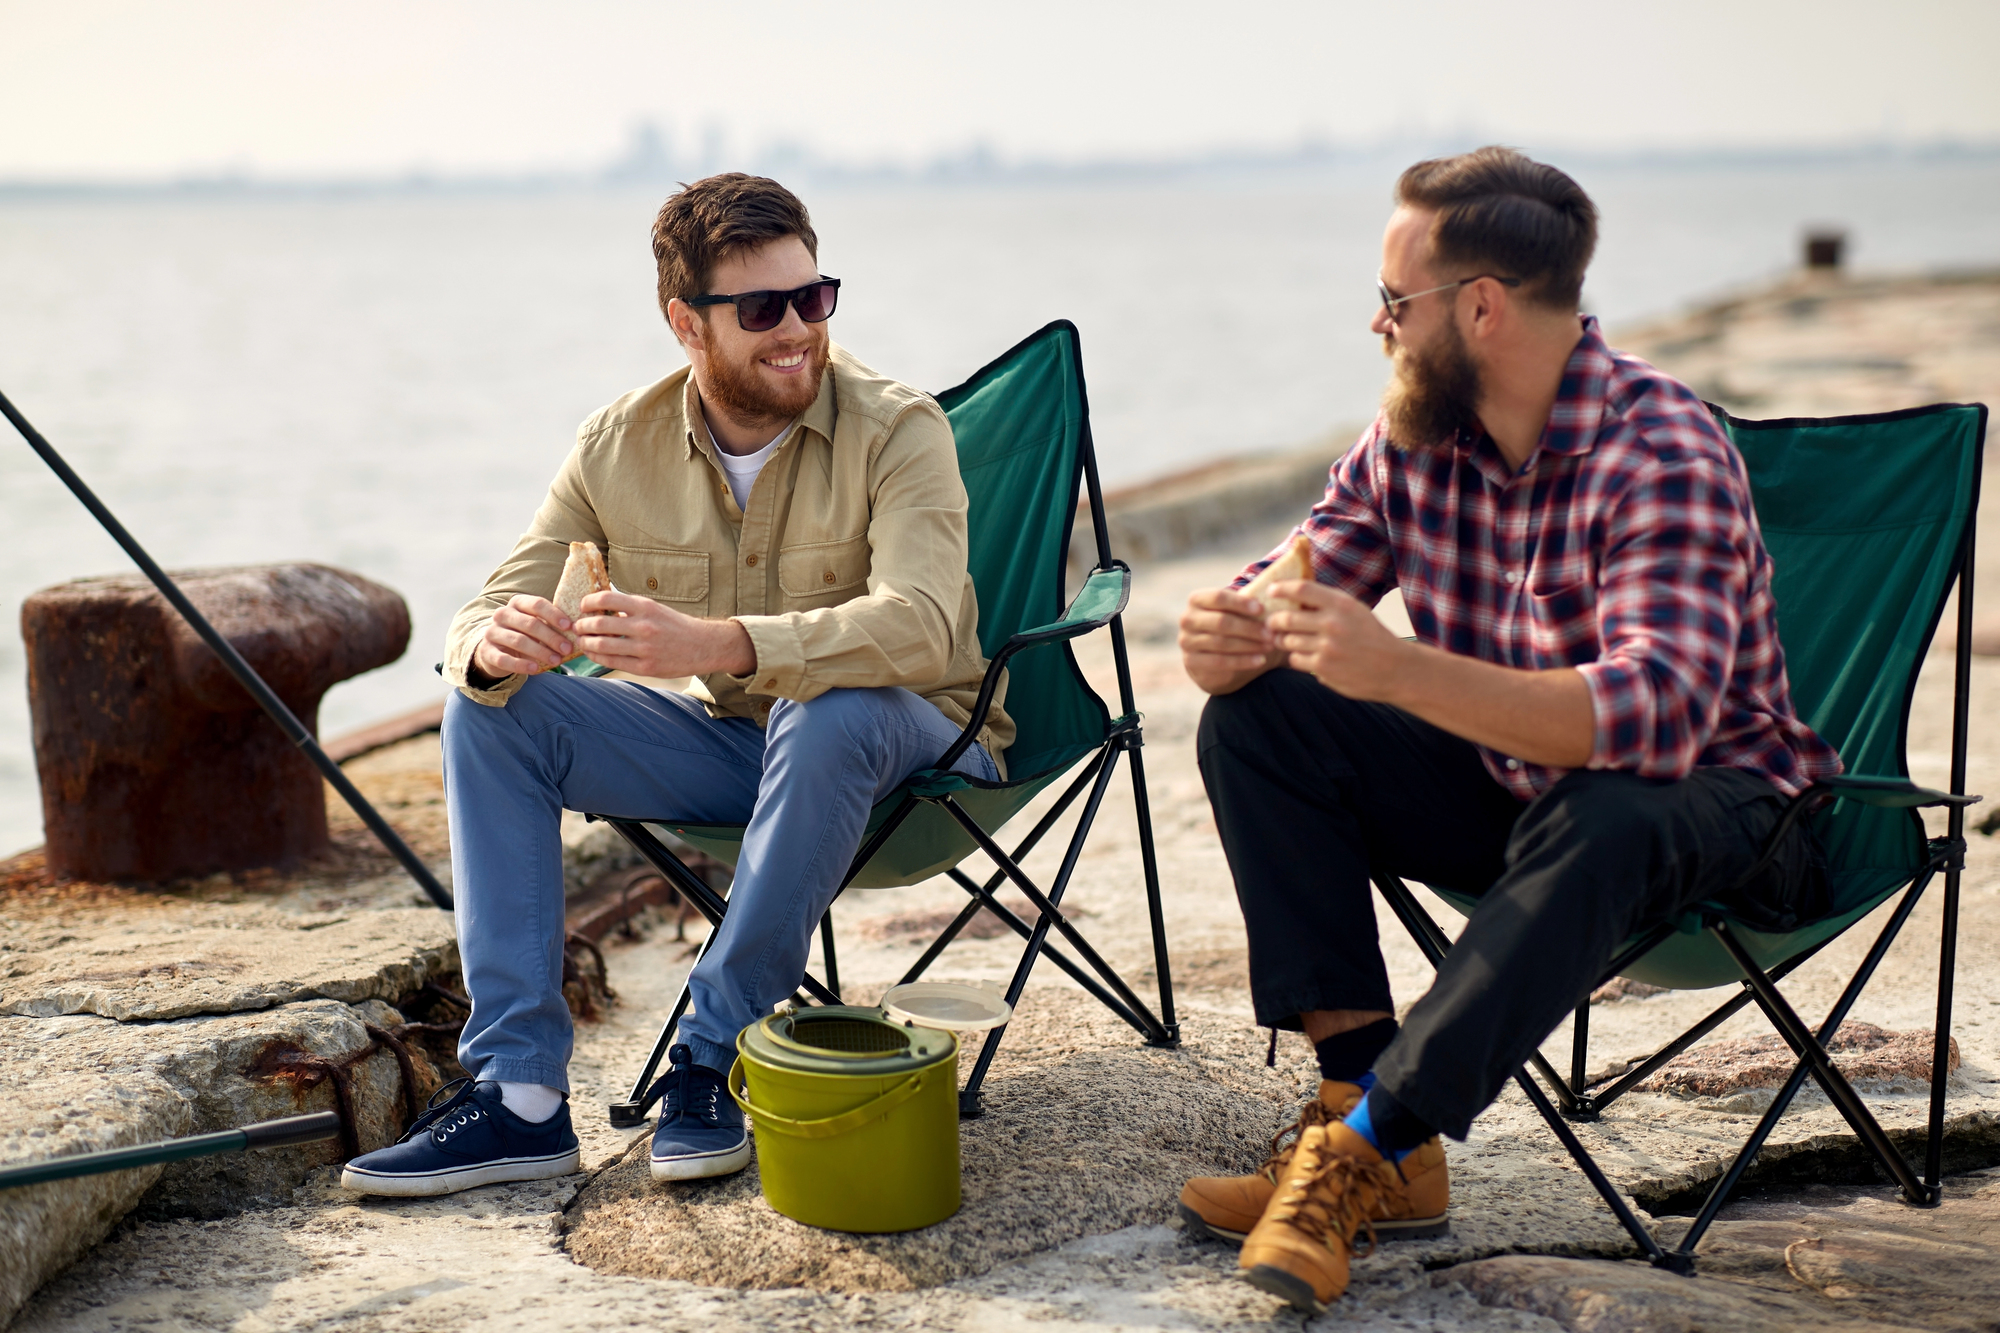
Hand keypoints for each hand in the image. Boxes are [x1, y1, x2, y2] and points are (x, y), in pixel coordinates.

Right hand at [473, 594, 575, 677]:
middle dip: (551, 637)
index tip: (570, 627)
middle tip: (567, 649)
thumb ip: (552, 625)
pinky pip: (504, 659)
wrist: (495, 649)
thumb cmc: (524, 634)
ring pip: (519, 641)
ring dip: (540, 652)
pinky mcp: (487, 651)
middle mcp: (502, 614)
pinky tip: (535, 669)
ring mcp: (492, 632)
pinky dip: (521, 664)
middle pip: (529, 623)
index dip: (554, 615)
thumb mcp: (536, 625)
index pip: (537, 604)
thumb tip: (579, 631)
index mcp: (517, 603)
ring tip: (556, 661)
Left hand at [574, 590, 756, 677]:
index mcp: (645, 607)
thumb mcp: (654, 608)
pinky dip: (598, 657)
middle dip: (582, 626)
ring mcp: (644, 649)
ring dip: (586, 643)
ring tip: (582, 641)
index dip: (588, 602)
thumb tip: (599, 605)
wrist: (703, 646)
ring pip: (602, 646)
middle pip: (599, 624)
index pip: (606, 598)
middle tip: (577, 627)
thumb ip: (629, 607)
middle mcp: (644, 626)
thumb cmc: (675, 625)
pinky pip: (612, 662)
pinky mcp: (646, 667)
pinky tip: (594, 654)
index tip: (583, 606)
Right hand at [1179, 586, 1280, 694]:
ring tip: (1269, 646)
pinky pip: (1219, 662)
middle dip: (1249, 628)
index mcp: (1196, 599)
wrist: (1211, 651)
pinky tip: (1259, 660)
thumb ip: (1247, 604)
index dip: (1240, 603)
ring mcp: (1186, 641)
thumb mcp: (1235, 610)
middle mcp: (1187, 618)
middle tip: (1271, 633)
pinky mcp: (1191, 661)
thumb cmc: (1230, 624)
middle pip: (1221, 622)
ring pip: (1221, 643)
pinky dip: (1242, 661)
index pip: (1218, 597)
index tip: (1261, 609)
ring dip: (1249, 645)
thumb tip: (1275, 595)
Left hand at [1266, 580, 1412, 700]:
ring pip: (1288, 641)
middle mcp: (1332, 623)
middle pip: (1286, 618)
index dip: (1281, 588)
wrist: (1394, 668)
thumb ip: (1327, 602)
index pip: (1302, 589)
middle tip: (1272, 622)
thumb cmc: (1371, 635)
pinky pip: (1295, 660)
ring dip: (1284, 641)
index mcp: (1341, 604)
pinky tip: (1307, 656)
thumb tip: (1293, 593)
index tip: (1271, 590)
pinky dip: (1297, 658)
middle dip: (1274, 621)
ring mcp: (1327, 647)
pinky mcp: (1323, 668)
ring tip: (1287, 640)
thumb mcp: (1354, 610)